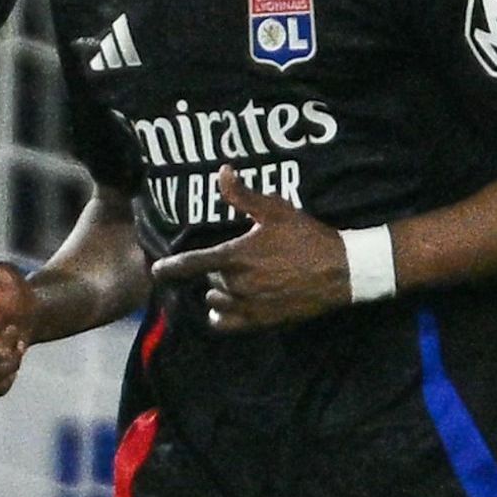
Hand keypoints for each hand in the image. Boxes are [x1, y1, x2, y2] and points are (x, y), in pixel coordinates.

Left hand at [150, 172, 349, 330]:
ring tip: (230, 282)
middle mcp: (237, 284)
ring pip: (216, 301)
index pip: (191, 264)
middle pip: (208, 280)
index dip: (170, 268)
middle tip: (233, 259)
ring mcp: (248, 305)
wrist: (341, 272)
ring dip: (217, 292)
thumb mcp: (276, 210)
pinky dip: (222, 316)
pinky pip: (227, 324)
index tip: (156, 271)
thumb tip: (222, 171)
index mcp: (235, 256)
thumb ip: (243, 195)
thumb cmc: (307, 238)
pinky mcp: (261, 321)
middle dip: (214, 271)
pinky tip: (226, 309)